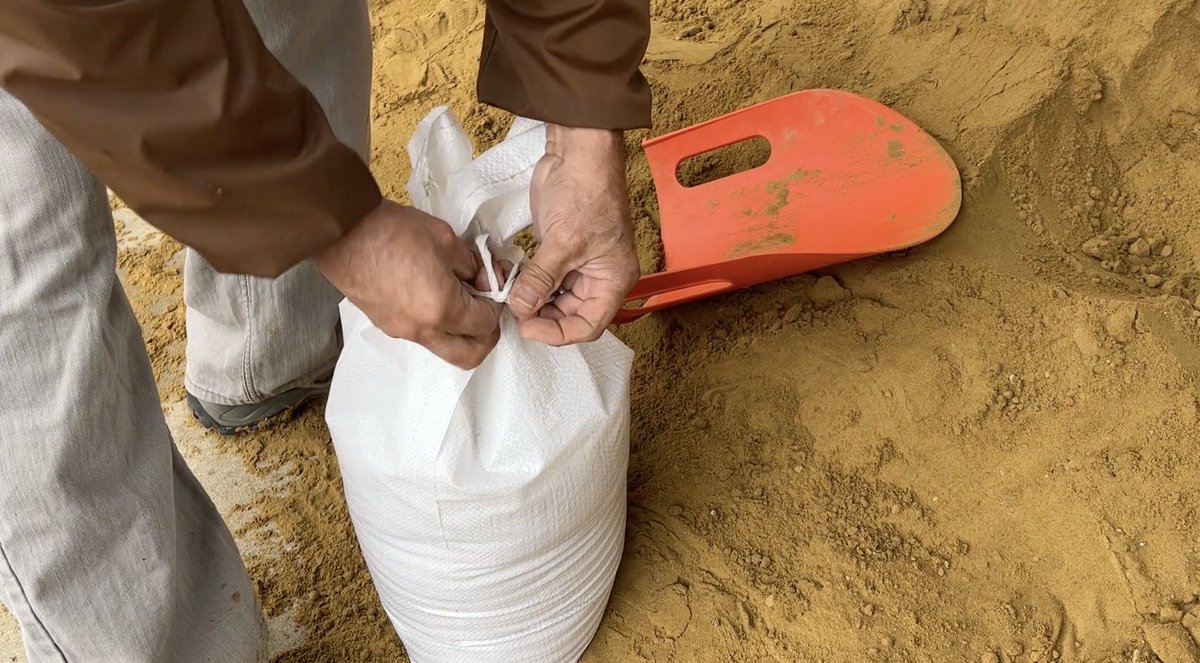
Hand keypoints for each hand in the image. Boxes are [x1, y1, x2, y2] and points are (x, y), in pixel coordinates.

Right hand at [315, 200, 501, 368]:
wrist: (342, 232)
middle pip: (469, 355)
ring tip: (462, 299)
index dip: (497, 306)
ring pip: (445, 348)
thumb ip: (473, 265)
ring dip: (461, 333)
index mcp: (442, 309)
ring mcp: (401, 331)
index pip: (485, 324)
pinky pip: (423, 336)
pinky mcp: (387, 325)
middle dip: (486, 337)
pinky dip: (438, 325)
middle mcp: (422, 329)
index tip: (495, 288)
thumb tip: (484, 279)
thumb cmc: (392, 230)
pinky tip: (437, 296)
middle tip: (488, 311)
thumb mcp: (446, 240)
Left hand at [508, 125, 639, 344]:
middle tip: (512, 309)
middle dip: (540, 316)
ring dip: (531, 301)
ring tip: (510, 294)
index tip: (527, 327)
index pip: (587, 325)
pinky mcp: (559, 252)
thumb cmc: (587, 192)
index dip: (557, 333)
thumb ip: (541, 279)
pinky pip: (543, 280)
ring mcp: (578, 265)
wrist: (579, 153)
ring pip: (553, 300)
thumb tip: (521, 307)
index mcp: (613, 281)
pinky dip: (527, 284)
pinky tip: (511, 280)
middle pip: (569, 316)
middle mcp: (599, 278)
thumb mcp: (563, 241)